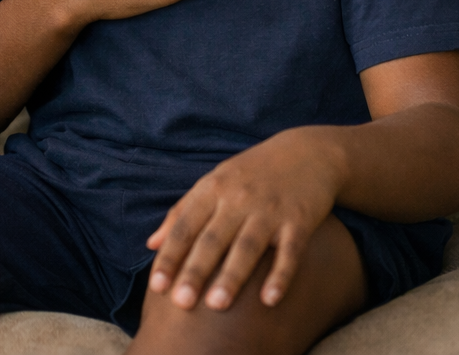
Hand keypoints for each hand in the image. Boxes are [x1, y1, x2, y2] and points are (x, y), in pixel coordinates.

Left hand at [145, 128, 345, 311]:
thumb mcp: (213, 183)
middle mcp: (238, 199)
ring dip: (231, 276)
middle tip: (181, 303)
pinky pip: (289, 251)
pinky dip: (280, 275)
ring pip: (247, 246)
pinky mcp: (299, 220)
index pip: (184, 226)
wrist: (307, 153)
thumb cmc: (251, 173)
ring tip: (216, 306)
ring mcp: (269, 209)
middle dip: (195, 271)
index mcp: (212, 189)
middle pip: (212, 239)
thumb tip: (151, 245)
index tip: (156, 286)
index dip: (170, 256)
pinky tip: (269, 300)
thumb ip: (182, 212)